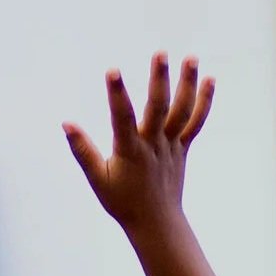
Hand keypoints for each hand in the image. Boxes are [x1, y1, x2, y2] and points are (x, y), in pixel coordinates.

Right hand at [63, 53, 214, 232]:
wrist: (155, 222)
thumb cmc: (122, 201)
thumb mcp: (97, 179)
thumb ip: (83, 150)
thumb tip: (66, 123)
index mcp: (130, 151)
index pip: (122, 118)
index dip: (117, 94)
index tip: (112, 71)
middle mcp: (154, 145)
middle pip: (159, 108)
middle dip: (159, 80)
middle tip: (160, 52)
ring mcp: (172, 145)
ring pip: (182, 112)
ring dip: (188, 84)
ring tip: (192, 57)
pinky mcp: (183, 147)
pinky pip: (196, 122)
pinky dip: (204, 101)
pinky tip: (209, 79)